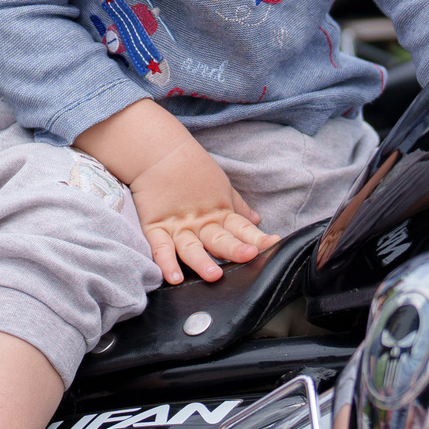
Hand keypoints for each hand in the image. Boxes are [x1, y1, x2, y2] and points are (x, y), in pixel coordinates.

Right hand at [127, 147, 274, 284]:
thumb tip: (256, 221)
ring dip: (202, 262)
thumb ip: (238, 208)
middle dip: (235, 248)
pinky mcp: (155, 227)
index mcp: (220, 213)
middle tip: (248, 255)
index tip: (273, 242)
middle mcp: (200, 223)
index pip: (242, 229)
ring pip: (191, 248)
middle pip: (219, 240)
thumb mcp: (222, 187)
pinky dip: (165, 262)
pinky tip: (173, 277)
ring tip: (213, 274)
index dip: (257, 237)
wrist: (160, 151)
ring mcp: (178, 226)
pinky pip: (160, 247)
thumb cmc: (193, 169)